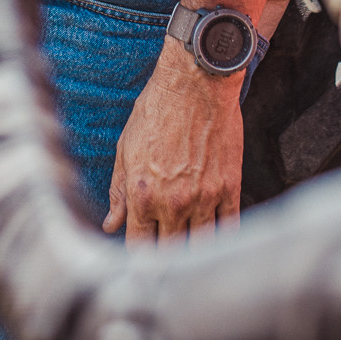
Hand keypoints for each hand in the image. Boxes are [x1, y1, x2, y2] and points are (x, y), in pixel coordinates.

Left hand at [103, 40, 243, 241]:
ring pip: (200, 245)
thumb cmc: (156, 110)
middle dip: (166, 257)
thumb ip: (119, 191)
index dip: (139, 255)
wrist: (195, 83)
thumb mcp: (125, 148)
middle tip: (165, 253)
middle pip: (170, 251)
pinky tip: (215, 236)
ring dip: (194, 250)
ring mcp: (204, 198)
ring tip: (190, 249)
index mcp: (142, 195)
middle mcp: (173, 203)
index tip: (142, 256)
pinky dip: (221, 236)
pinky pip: (228, 226)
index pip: (139, 246)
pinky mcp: (229, 187)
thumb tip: (111, 224)